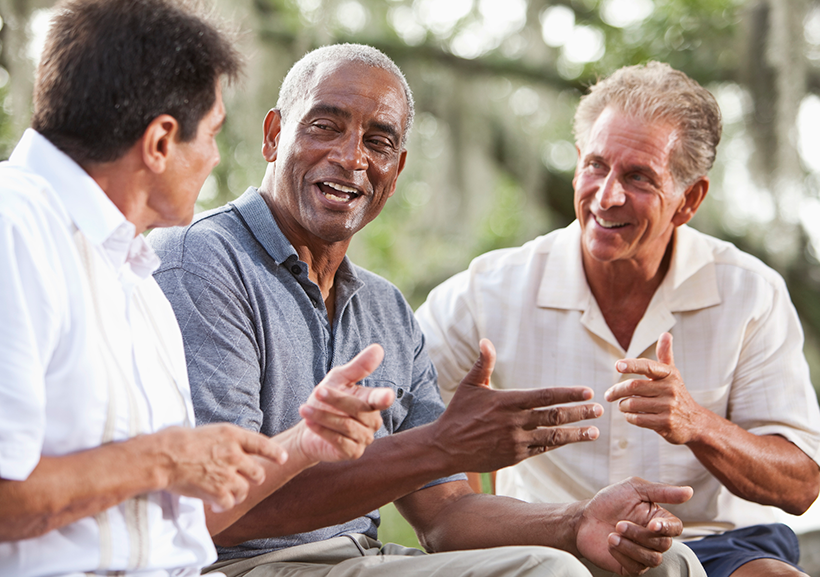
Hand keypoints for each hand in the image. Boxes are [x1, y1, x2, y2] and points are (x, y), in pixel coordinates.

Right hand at [157, 423, 288, 511]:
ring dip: (238, 494)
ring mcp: (227, 473)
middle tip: (247, 482)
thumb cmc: (179, 441)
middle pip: (257, 471)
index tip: (282, 459)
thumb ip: (227, 441)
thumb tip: (234, 448)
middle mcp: (234, 453)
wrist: (164, 456)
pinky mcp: (217, 490)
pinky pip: (229, 502)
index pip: (262, 444)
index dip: (274, 453)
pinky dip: (224, 506)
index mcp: (232, 435)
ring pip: (245, 489)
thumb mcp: (210, 432)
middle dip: (255, 478)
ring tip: (228, 495)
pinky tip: (217, 506)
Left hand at [297, 344, 394, 462]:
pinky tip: (309, 423)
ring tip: (304, 408)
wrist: (308, 428)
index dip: (384, 398)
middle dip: (336, 400)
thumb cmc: (326, 400)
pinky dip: (322, 430)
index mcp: (373, 402)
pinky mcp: (352, 453)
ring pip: (346, 426)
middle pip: (357, 409)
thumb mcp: (339, 379)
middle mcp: (373, 421)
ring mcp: (364, 438)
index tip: (386, 396)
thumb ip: (358, 367)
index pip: (381, 399)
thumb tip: (378, 349)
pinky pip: (339, 441)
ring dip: (323, 416)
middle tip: (317, 392)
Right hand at [432, 338, 601, 471]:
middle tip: (599, 410)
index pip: (544, 396)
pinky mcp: (514, 457)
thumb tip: (486, 341)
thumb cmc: (458, 413)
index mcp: (507, 401)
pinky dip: (558, 444)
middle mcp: (514, 422)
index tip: (587, 392)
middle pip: (554, 417)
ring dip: (576, 433)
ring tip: (594, 431)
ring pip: (553, 437)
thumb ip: (483, 363)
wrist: (445, 447)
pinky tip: (571, 439)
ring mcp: (516, 441)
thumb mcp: (470, 385)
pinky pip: (542, 449)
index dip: (567, 394)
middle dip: (579, 413)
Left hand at [576, 477, 691, 575]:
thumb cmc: (609, 501)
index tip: (652, 524)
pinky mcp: (630, 566)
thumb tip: (690, 491)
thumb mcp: (633, 488)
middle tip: (619, 524)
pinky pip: (637, 568)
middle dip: (640, 535)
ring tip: (612, 535)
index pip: (676, 528)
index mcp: (658, 519)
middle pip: (663, 545)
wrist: (584, 518)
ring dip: (631, 546)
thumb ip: (661, 491)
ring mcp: (643, 554)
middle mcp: (654, 538)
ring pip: (653, 559)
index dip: (667, 528)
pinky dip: (623, 555)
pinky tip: (610, 543)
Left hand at [606, 332, 703, 444]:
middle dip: (616, 391)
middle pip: (633, 387)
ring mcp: (668, 407)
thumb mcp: (672, 374)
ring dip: (622, 405)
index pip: (647, 366)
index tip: (617, 366)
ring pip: (632, 404)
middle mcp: (670, 389)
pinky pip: (637, 419)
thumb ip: (665, 355)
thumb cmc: (677, 394)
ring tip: (622, 405)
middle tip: (609, 395)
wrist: (695, 422)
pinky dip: (629, 417)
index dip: (632, 365)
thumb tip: (665, 333)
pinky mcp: (665, 423)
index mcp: (669, 374)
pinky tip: (630, 415)